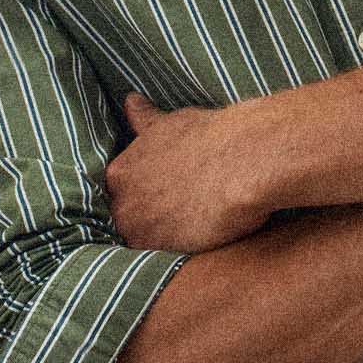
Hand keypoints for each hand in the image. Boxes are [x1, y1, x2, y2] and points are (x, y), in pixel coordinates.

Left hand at [104, 93, 265, 254]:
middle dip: (149, 220)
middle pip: (127, 220)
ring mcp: (137, 230)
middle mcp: (121, 202)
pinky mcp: (159, 252)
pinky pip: (160, 262)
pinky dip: (176, 254)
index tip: (166, 196)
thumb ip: (144, 119)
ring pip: (143, 242)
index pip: (121, 194)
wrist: (242, 161)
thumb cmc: (211, 137)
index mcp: (120, 172)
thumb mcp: (170, 123)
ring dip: (162, 239)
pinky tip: (198, 244)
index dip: (145, 197)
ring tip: (191, 231)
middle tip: (181, 214)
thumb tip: (129, 101)